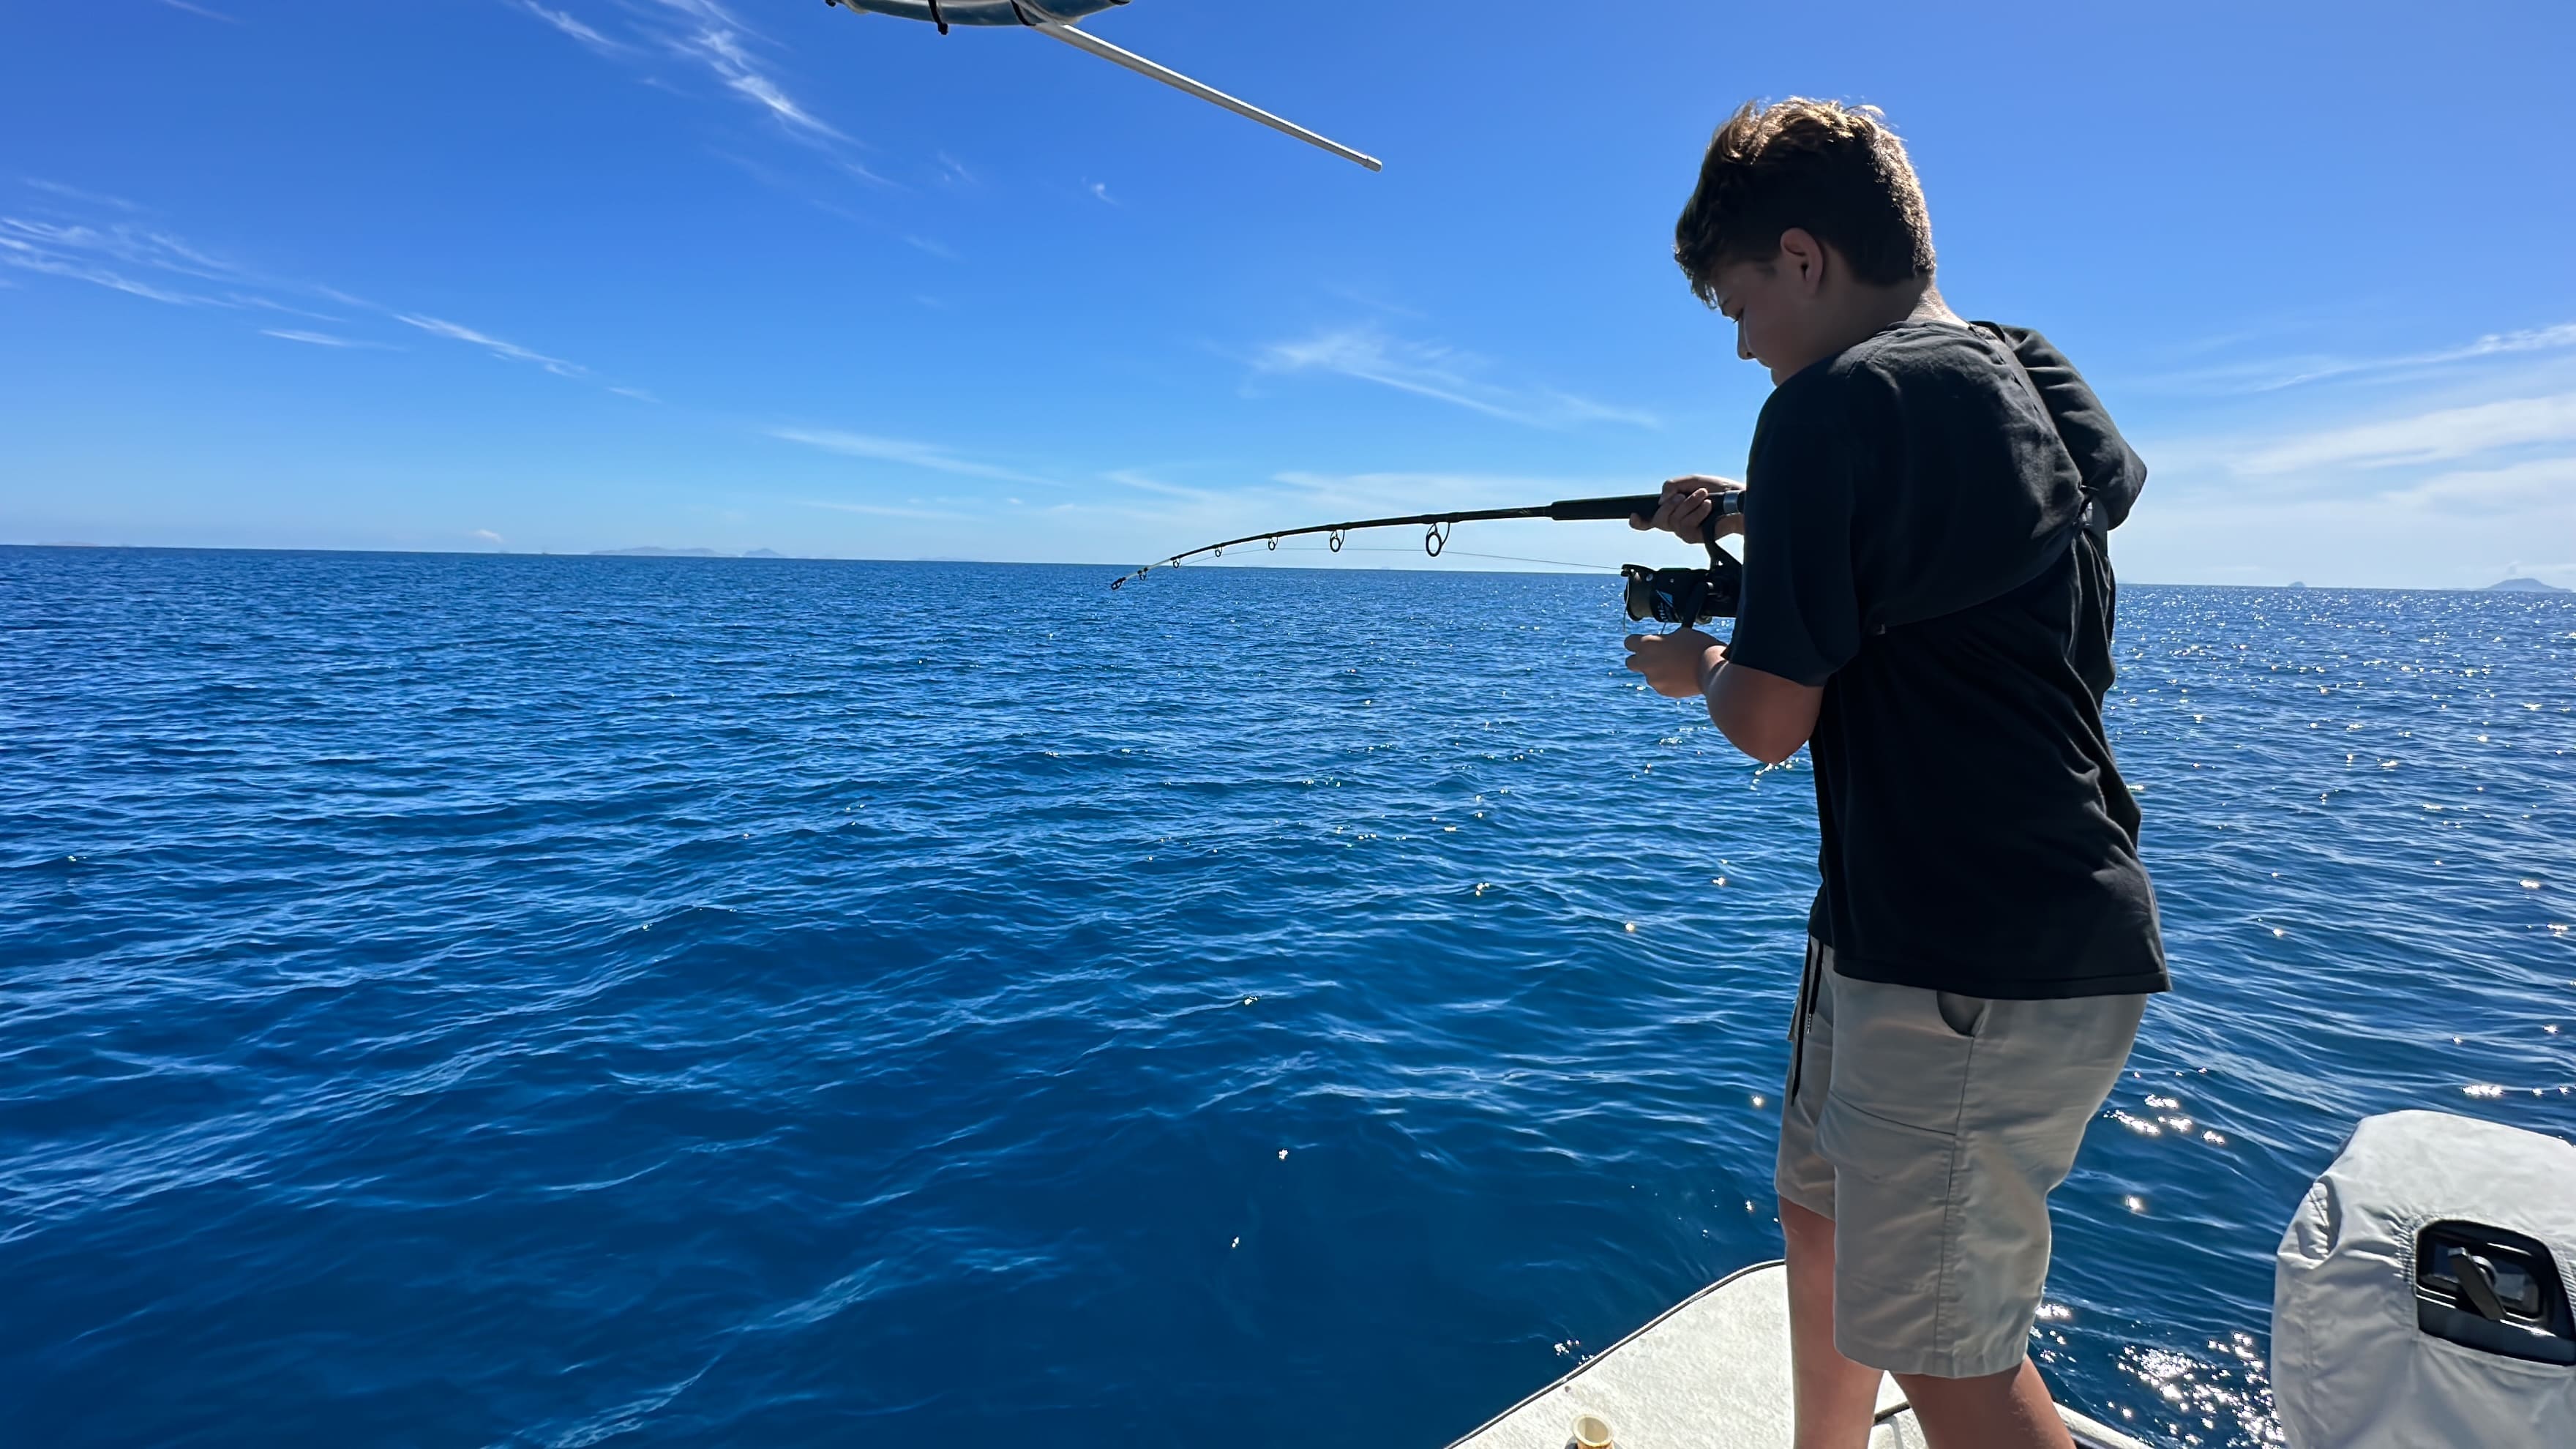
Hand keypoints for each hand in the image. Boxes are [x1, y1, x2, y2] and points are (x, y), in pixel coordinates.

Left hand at [1624, 628, 1723, 698]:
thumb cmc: (1699, 646)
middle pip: (1630, 662)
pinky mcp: (1663, 691)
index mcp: (1648, 644)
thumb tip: (1664, 642)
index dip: (1636, 642)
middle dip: (1639, 660)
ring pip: (1649, 675)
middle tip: (1653, 657)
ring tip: (1677, 667)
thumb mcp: (1681, 633)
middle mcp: (1646, 663)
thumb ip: (1665, 639)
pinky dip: (1668, 681)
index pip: (1629, 642)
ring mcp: (1653, 679)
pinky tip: (1682, 676)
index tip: (1643, 643)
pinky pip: (1661, 685)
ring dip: (1657, 671)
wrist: (1712, 669)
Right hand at [1627, 474, 1745, 544]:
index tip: (1633, 516)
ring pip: (1673, 521)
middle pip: (1659, 520)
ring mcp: (1686, 531)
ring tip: (1703, 497)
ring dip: (1689, 504)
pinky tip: (1707, 506)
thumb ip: (1672, 485)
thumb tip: (1661, 499)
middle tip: (1681, 496)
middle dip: (1669, 505)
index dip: (1640, 521)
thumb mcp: (1691, 481)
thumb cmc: (1719, 490)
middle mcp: (1678, 521)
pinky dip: (1697, 512)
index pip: (1652, 519)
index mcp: (1675, 508)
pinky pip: (1686, 525)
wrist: (1737, 500)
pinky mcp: (1695, 537)